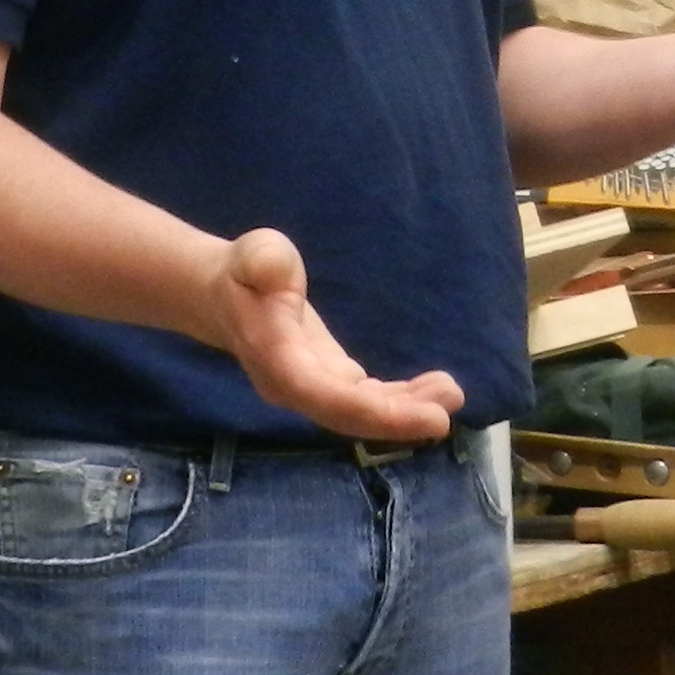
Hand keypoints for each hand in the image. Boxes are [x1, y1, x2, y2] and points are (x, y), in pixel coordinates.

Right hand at [198, 228, 462, 442]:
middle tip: (445, 411)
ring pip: (362, 412)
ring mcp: (313, 390)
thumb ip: (263, 260)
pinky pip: (367, 400)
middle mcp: (295, 387)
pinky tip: (435, 390)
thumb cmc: (245, 271)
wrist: (225, 295)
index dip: (374, 412)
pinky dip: (402, 399)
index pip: (326, 396)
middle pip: (348, 415)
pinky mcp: (330, 382)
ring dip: (406, 409)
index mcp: (278, 360)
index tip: (421, 416)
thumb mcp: (253, 254)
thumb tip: (270, 266)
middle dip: (397, 419)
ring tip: (450, 393)